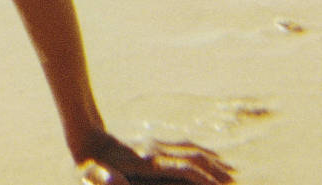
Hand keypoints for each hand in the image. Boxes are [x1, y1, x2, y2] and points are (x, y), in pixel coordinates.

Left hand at [78, 133, 234, 184]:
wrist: (87, 140)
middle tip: (234, 183)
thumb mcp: (95, 175)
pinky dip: (201, 153)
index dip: (204, 179)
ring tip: (230, 172)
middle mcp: (156, 151)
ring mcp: (156, 146)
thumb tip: (118, 183)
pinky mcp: (155, 146)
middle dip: (215, 171)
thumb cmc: (92, 166)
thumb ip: (107, 180)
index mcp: (147, 161)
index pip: (184, 169)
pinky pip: (184, 147)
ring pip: (191, 150)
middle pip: (194, 158)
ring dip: (212, 162)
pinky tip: (210, 158)